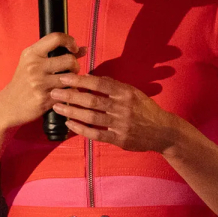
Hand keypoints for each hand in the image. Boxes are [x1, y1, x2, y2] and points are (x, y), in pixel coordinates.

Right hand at [0, 33, 84, 129]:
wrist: (8, 105)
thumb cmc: (23, 82)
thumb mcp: (34, 63)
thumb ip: (57, 54)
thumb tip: (83, 49)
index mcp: (31, 54)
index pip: (56, 38)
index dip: (70, 41)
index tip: (74, 48)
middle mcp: (34, 66)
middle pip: (69, 60)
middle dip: (75, 66)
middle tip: (71, 71)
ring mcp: (39, 83)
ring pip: (71, 78)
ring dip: (74, 81)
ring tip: (67, 83)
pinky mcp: (44, 99)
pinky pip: (68, 93)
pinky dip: (70, 93)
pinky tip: (63, 93)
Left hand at [52, 73, 183, 152]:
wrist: (162, 132)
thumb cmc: (145, 109)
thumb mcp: (133, 92)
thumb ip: (114, 86)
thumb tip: (93, 77)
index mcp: (126, 93)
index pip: (99, 84)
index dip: (80, 80)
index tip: (65, 78)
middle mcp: (123, 108)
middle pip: (92, 100)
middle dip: (71, 96)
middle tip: (54, 92)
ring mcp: (120, 124)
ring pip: (91, 117)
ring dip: (72, 112)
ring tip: (57, 107)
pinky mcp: (119, 139)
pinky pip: (96, 134)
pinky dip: (81, 129)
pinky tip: (69, 124)